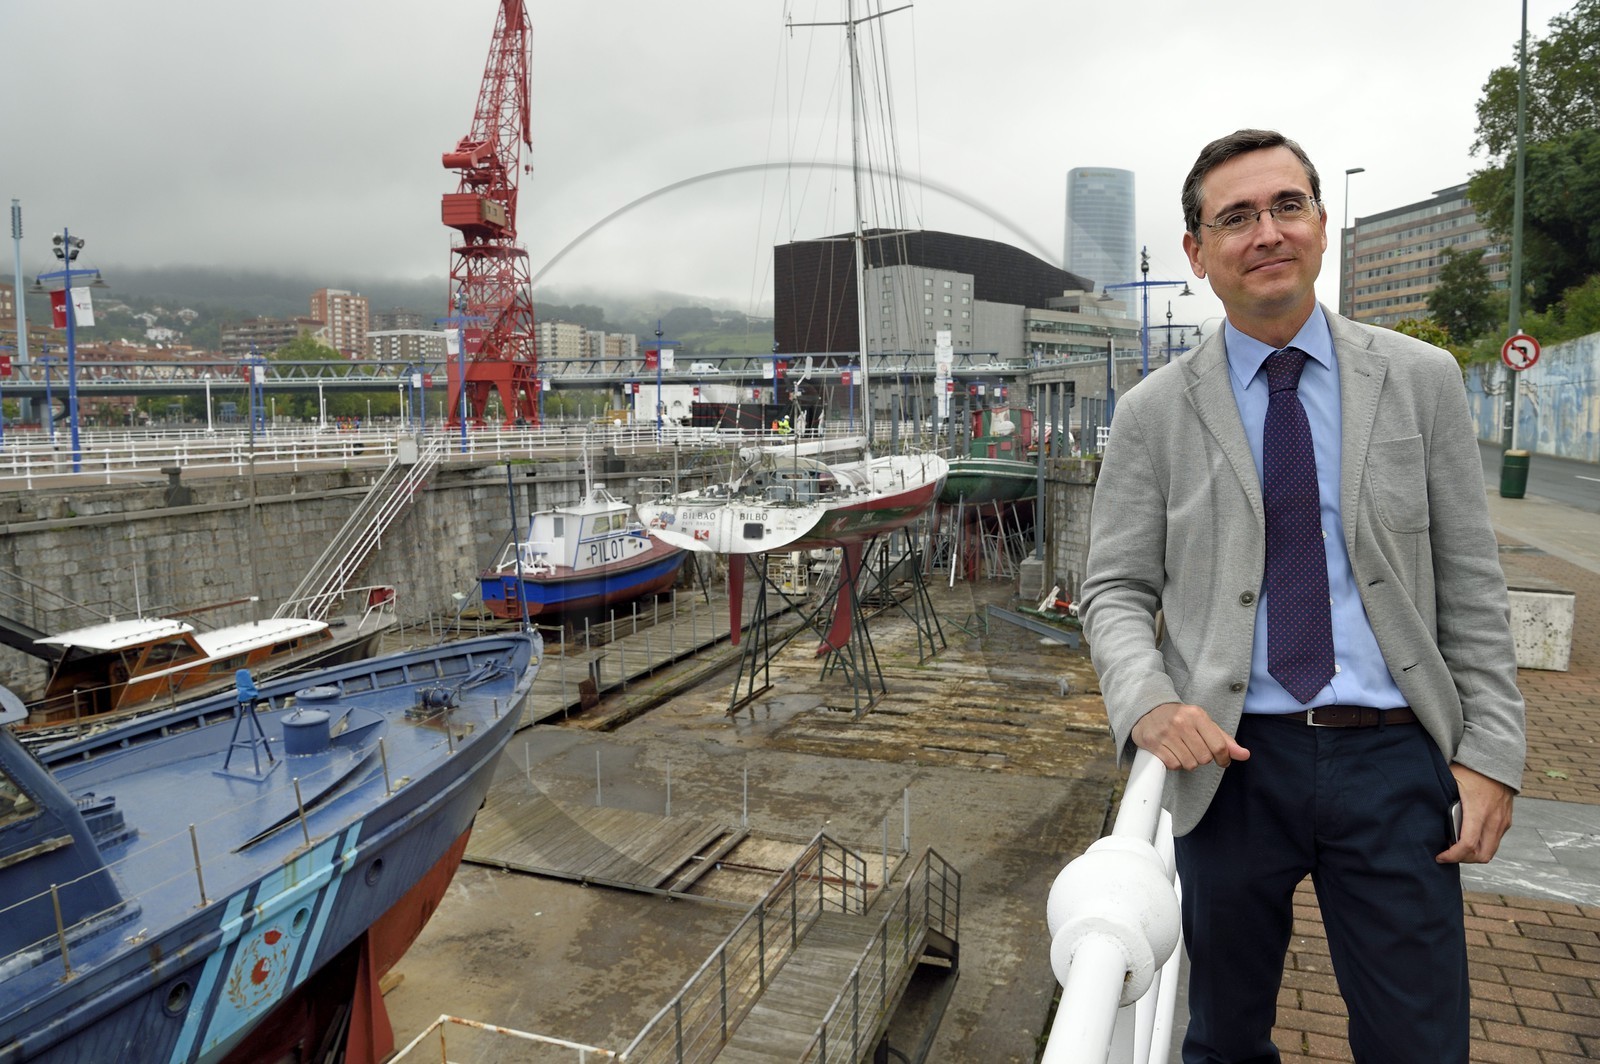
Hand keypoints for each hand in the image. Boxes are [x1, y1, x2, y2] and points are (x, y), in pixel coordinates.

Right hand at [1131, 702, 1249, 771]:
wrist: (1149, 710)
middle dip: (1203, 758)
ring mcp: (1165, 733)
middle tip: (1196, 750)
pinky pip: (1173, 765)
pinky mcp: (1153, 743)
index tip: (1222, 760)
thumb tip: (1245, 755)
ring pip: (1189, 763)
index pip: (1218, 745)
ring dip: (1189, 762)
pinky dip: (1176, 763)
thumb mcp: (1204, 723)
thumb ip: (1225, 740)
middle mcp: (1181, 722)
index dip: (1223, 758)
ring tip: (1183, 751)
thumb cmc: (1182, 719)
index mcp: (1197, 715)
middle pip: (1204, 758)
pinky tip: (1172, 753)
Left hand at [1436, 763, 1514, 863]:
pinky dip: (1482, 845)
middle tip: (1448, 855)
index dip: (1452, 856)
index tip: (1440, 856)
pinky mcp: (1506, 820)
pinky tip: (1469, 838)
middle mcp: (1494, 820)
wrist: (1497, 759)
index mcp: (1478, 811)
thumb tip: (1425, 815)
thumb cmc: (1470, 769)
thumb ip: (1442, 800)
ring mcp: (1502, 821)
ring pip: (1490, 850)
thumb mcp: (1451, 782)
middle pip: (1482, 855)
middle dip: (1463, 860)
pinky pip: (1495, 841)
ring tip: (1457, 848)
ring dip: (1473, 854)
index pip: (1467, 844)